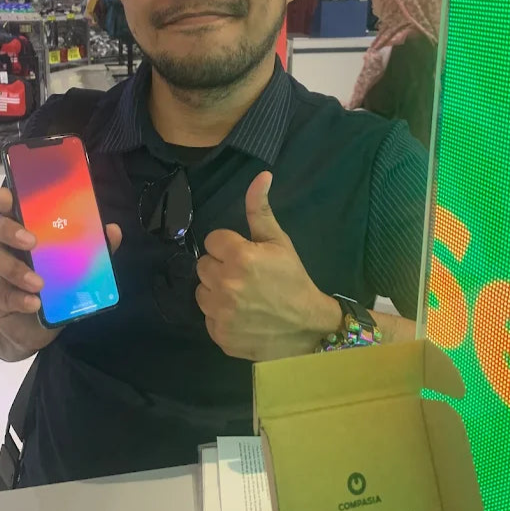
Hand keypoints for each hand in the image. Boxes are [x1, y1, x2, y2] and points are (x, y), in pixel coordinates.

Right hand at [0, 187, 121, 360]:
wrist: (31, 328)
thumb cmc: (52, 287)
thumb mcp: (74, 267)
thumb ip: (92, 249)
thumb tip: (112, 230)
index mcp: (24, 233)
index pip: (11, 210)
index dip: (6, 200)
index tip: (6, 194)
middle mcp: (7, 248)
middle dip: (10, 230)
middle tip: (32, 241)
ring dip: (17, 270)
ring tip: (39, 282)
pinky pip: (3, 295)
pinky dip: (20, 298)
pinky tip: (34, 303)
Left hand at [196, 172, 341, 361]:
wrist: (308, 327)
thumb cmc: (293, 279)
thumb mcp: (279, 241)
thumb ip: (260, 209)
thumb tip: (261, 175)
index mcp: (239, 257)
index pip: (212, 241)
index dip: (229, 247)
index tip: (246, 256)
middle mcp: (225, 284)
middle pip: (203, 266)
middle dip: (221, 268)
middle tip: (246, 277)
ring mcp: (220, 313)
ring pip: (201, 292)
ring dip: (216, 292)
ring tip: (242, 296)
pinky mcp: (218, 335)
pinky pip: (207, 317)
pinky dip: (220, 316)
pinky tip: (242, 315)